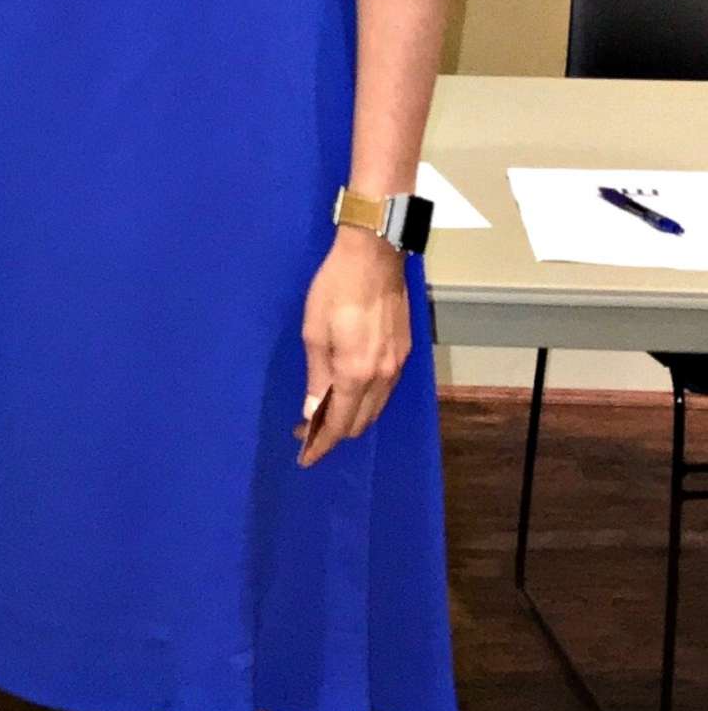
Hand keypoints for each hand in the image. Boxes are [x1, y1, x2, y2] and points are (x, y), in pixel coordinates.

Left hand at [297, 228, 411, 466]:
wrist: (374, 254)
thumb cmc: (335, 288)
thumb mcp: (313, 331)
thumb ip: (316, 375)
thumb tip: (313, 410)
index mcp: (357, 372)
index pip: (340, 423)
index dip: (322, 444)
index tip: (306, 456)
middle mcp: (383, 375)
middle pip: (362, 421)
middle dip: (336, 432)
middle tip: (308, 429)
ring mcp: (398, 364)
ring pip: (377, 407)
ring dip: (353, 416)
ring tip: (326, 412)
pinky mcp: (405, 350)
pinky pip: (386, 389)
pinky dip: (367, 399)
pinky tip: (350, 391)